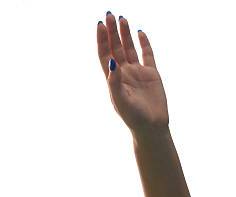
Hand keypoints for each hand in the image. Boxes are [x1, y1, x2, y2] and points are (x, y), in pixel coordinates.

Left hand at [97, 12, 168, 134]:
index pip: (105, 54)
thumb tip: (112, 63)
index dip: (101, 40)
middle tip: (109, 14)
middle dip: (112, 32)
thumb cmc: (133, 116)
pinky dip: (144, 43)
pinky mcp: (152, 73)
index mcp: (113, 78)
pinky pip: (147, 54)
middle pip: (116, 47)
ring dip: (125, 34)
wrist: (151, 126)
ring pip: (130, 48)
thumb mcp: (121, 99)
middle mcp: (123, 73)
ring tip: (122, 18)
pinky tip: (140, 32)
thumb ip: (115, 82)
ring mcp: (137, 72)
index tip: (100, 25)